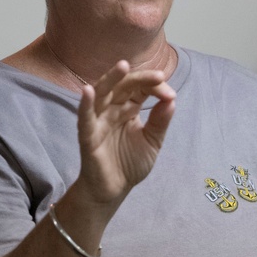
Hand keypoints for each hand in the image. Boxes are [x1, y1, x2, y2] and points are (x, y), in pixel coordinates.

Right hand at [74, 60, 175, 210]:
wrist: (113, 191)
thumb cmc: (129, 164)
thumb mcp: (153, 141)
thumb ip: (160, 121)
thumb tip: (171, 100)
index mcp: (128, 109)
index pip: (140, 89)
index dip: (154, 87)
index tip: (170, 95)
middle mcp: (112, 110)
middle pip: (123, 86)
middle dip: (140, 79)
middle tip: (158, 76)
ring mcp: (98, 121)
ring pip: (102, 94)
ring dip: (111, 79)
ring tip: (122, 66)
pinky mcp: (87, 136)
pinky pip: (84, 118)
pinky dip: (84, 104)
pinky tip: (87, 90)